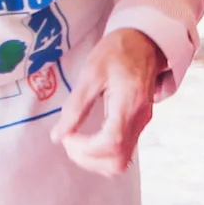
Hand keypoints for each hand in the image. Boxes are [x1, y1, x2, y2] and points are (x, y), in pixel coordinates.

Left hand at [55, 28, 162, 174]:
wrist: (144, 43)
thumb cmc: (117, 52)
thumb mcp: (91, 73)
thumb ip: (75, 106)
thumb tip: (58, 136)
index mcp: (129, 103)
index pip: (111, 142)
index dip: (85, 148)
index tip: (67, 136)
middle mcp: (139, 119)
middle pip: (117, 160)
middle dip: (87, 159)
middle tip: (69, 141)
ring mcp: (141, 125)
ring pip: (120, 161)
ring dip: (94, 160)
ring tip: (76, 143)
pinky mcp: (138, 125)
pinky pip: (122, 152)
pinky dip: (102, 154)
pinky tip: (88, 140)